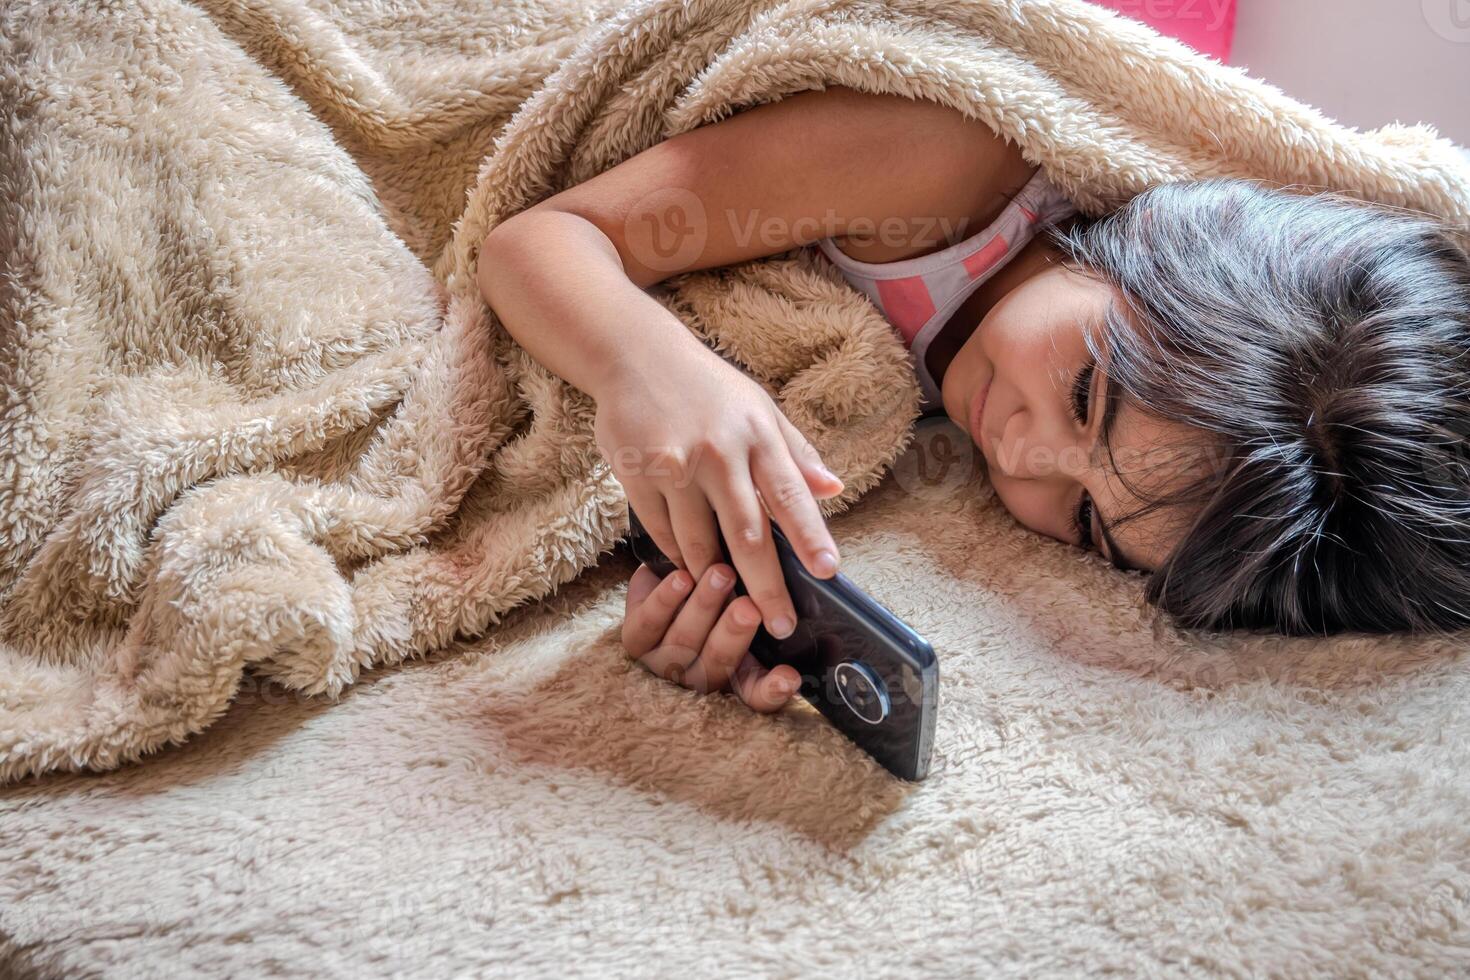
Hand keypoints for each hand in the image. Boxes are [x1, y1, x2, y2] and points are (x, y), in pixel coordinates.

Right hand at [594, 347, 843, 640]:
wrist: (636, 356)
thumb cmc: (708, 387)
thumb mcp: (761, 408)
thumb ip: (797, 454)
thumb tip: (834, 490)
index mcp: (757, 434)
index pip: (791, 495)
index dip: (810, 536)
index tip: (828, 572)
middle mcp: (719, 452)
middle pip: (747, 533)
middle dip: (767, 586)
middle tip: (781, 624)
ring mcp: (675, 466)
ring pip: (700, 541)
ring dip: (716, 578)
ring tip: (731, 602)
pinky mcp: (637, 475)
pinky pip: (662, 532)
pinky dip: (678, 556)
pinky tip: (691, 569)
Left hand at [622, 561, 801, 711]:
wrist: (672, 568)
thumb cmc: (725, 588)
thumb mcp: (751, 596)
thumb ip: (769, 604)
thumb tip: (794, 593)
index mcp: (737, 676)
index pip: (759, 695)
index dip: (774, 690)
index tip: (790, 676)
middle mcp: (701, 677)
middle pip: (719, 663)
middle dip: (734, 634)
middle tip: (749, 607)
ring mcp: (665, 662)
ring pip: (683, 642)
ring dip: (703, 607)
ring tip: (720, 574)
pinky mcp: (636, 640)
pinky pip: (648, 625)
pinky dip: (666, 601)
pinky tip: (682, 578)